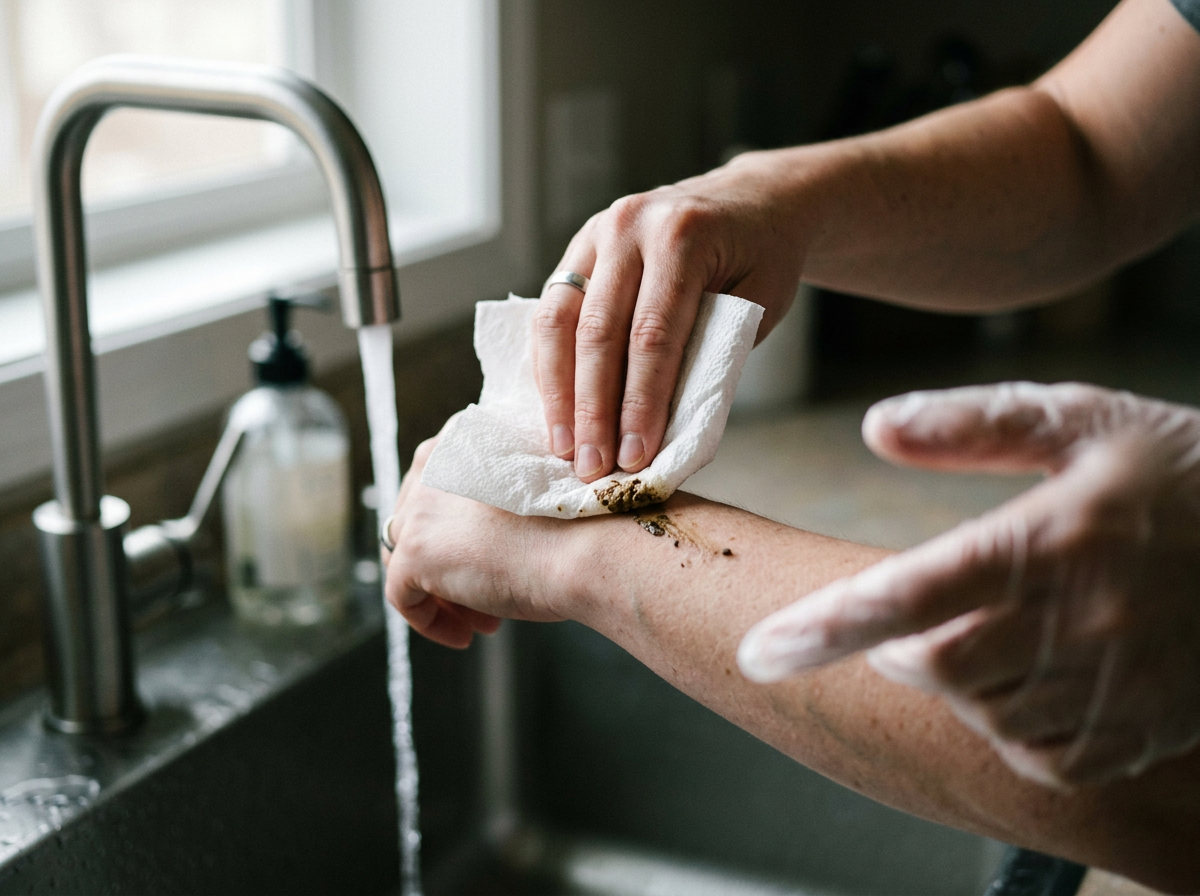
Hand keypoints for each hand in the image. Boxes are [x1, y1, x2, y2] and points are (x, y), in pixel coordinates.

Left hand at [381, 438, 566, 647]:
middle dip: (448, 565)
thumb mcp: (532, 490)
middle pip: (417, 523)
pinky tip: (466, 635)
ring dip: (441, 593)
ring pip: (406, 558)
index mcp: (463, 437)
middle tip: (486, 598)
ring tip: (483, 617)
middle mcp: (433, 461)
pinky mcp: (413, 550)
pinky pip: (401, 596)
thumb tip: (478, 539)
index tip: (491, 557)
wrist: (589, 545)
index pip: (437, 488)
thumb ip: (494, 498)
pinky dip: (429, 620)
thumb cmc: (580, 523)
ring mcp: (419, 505)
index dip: (458, 529)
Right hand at [534, 150, 807, 482]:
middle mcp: (630, 226)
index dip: (640, 402)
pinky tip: (555, 408)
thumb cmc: (763, 257)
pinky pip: (552, 311)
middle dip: (592, 408)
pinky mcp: (579, 246)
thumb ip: (713, 351)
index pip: (653, 334)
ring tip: (563, 447)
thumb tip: (665, 425)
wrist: (752, 199)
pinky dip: (550, 364)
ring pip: (560, 321)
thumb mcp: (760, 301)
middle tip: (591, 467)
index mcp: (682, 236)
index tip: (635, 456)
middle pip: (598, 331)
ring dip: (558, 392)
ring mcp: (597, 231)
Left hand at [738, 382, 1199, 786]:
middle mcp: (1081, 621)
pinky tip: (1026, 677)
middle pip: (932, 668)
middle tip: (899, 616)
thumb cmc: (1181, 468)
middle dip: (891, 646)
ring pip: (983, 714)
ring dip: (953, 681)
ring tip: (981, 630)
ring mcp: (1117, 683)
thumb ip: (971, 423)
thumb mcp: (1080, 418)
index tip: (759, 651)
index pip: (909, 594)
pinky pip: (1046, 755)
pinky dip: (1010, 725)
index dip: (822, 628)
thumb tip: (874, 426)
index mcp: (1050, 539)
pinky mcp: (1146, 726)